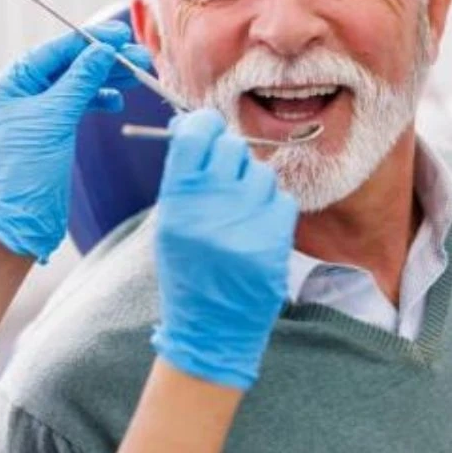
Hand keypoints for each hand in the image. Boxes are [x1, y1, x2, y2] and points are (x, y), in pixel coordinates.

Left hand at [0, 21, 151, 261]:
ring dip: (107, 78)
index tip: (120, 35)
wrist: (25, 218)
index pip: (55, 51)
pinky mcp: (52, 129)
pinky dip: (99, 99)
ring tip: (137, 74)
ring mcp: (37, 111)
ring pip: (77, 84)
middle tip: (138, 55)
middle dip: (104, 60)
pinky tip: (117, 100)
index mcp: (10, 83)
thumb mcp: (57, 116)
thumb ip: (82, 79)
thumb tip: (103, 50)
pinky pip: (79, 104)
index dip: (89, 40)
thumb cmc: (28, 168)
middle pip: (69, 65)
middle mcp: (21, 92)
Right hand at [151, 109, 296, 390]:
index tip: (207, 128)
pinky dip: (272, 209)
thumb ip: (182, 176)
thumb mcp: (170, 223)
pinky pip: (281, 199)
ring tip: (240, 213)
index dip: (203, 125)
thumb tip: (193, 125)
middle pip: (230, 147)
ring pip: (260, 172)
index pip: (195, 136)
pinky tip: (257, 230)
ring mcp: (245, 223)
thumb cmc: (187, 270)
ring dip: (252, 185)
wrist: (210, 328)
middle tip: (225, 176)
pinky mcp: (274, 240)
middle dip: (229, 155)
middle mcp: (210, 207)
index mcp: (177, 201)